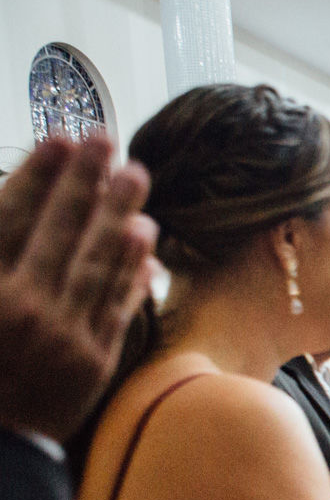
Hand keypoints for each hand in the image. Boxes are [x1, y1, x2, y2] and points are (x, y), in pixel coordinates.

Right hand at [0, 135, 158, 442]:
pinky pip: (116, 304)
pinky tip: (146, 238)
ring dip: (117, 214)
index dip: (38, 176)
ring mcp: (60, 335)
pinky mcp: (93, 361)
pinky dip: (131, 269)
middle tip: (107, 140)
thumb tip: (7, 215)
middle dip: (84, 182)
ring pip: (94, 262)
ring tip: (135, 176)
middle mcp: (19, 308)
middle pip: (58, 231)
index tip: (60, 139)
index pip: (9, 219)